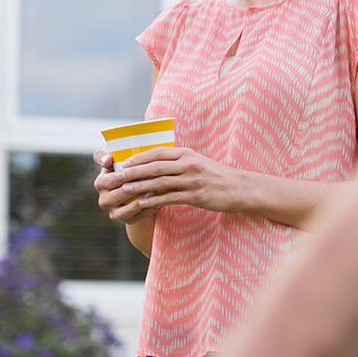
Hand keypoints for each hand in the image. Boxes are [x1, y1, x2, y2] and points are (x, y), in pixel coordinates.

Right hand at [93, 149, 160, 224]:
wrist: (136, 189)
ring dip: (140, 201)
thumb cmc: (126, 169)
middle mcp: (104, 200)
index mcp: (101, 183)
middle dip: (132, 188)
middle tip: (146, 180)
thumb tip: (107, 159)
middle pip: (117, 196)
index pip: (106, 181)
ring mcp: (114, 213)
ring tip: (154, 191)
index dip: (115, 178)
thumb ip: (105, 156)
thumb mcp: (115, 161)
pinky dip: (149, 209)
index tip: (125, 172)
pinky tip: (160, 201)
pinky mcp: (128, 220)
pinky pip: (138, 217)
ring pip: (126, 210)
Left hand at [100, 146, 249, 218]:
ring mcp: (193, 180)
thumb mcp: (199, 163)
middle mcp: (189, 164)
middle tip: (117, 176)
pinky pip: (171, 198)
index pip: (158, 152)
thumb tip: (157, 166)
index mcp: (187, 154)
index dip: (139, 157)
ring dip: (140, 186)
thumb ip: (179, 162)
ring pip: (160, 182)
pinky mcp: (197, 195)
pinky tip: (142, 204)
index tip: (123, 162)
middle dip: (133, 171)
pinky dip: (155, 200)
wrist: (241, 188)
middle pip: (155, 166)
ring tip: (124, 190)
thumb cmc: (218, 177)